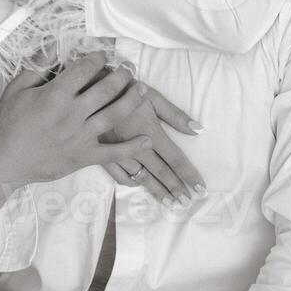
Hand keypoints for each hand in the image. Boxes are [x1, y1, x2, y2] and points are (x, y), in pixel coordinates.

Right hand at [0, 52, 204, 202]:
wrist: (2, 162)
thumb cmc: (7, 123)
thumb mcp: (17, 88)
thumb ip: (38, 66)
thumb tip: (55, 45)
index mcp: (56, 95)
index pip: (84, 69)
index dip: (97, 59)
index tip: (103, 55)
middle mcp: (72, 114)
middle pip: (105, 89)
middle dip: (121, 76)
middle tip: (130, 69)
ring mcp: (80, 137)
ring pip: (114, 115)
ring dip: (132, 101)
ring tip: (143, 89)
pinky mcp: (83, 157)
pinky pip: (112, 154)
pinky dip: (132, 148)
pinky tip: (147, 139)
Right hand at [100, 81, 206, 206]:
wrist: (89, 87)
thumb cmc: (124, 87)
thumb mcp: (152, 96)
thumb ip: (175, 115)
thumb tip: (199, 130)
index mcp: (150, 131)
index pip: (175, 159)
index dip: (189, 175)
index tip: (201, 189)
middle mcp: (135, 146)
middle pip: (160, 172)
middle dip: (175, 188)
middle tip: (187, 203)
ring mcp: (117, 152)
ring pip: (141, 177)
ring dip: (156, 190)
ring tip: (169, 202)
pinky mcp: (102, 153)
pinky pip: (118, 175)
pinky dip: (131, 182)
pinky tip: (139, 185)